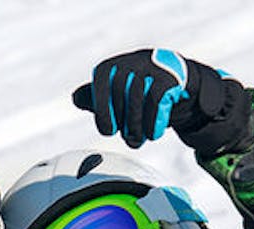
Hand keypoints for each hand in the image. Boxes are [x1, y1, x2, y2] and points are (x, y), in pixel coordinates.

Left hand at [71, 49, 207, 148]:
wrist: (177, 82)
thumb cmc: (139, 91)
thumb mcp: (116, 94)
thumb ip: (95, 97)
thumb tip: (75, 98)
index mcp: (113, 66)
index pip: (101, 85)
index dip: (103, 111)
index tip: (108, 131)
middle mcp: (130, 61)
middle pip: (120, 94)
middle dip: (123, 123)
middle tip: (128, 141)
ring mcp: (150, 66)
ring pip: (138, 98)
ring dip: (137, 126)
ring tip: (137, 141)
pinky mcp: (168, 76)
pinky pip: (157, 101)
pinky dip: (153, 121)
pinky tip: (153, 134)